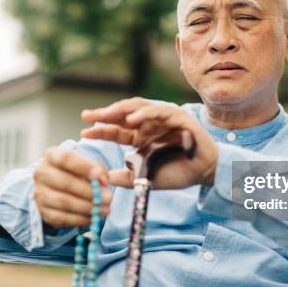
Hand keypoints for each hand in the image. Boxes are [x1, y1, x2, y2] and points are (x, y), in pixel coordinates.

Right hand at [33, 147, 112, 226]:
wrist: (58, 188)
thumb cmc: (77, 173)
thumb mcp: (87, 165)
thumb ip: (97, 169)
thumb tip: (103, 181)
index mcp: (51, 156)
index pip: (65, 159)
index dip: (85, 168)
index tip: (103, 179)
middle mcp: (41, 173)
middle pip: (65, 182)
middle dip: (90, 192)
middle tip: (109, 198)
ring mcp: (39, 194)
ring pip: (64, 202)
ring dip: (87, 207)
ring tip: (104, 210)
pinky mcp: (43, 212)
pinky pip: (62, 218)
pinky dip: (80, 219)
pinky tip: (94, 218)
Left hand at [80, 97, 218, 189]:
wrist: (204, 174)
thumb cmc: (178, 173)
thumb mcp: (147, 177)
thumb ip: (127, 177)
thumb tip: (105, 179)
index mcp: (142, 137)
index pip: (117, 131)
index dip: (101, 130)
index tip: (83, 132)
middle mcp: (151, 125)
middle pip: (124, 115)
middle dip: (105, 114)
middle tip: (87, 116)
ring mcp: (165, 119)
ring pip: (140, 108)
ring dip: (122, 110)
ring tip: (106, 114)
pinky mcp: (179, 117)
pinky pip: (160, 111)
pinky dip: (146, 113)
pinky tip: (133, 118)